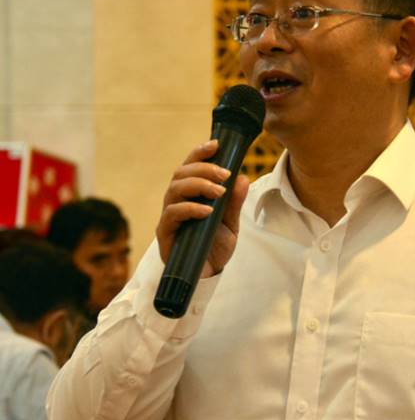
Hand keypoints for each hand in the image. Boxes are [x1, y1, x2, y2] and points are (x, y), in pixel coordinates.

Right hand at [155, 139, 249, 277]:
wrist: (208, 275)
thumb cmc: (215, 246)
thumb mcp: (231, 223)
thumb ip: (235, 202)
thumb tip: (243, 179)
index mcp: (190, 194)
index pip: (190, 166)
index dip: (200, 152)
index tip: (217, 144)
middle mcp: (176, 201)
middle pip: (181, 173)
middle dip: (203, 169)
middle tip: (225, 174)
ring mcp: (169, 216)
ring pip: (174, 189)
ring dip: (198, 185)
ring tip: (219, 192)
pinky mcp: (165, 233)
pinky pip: (172, 214)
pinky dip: (190, 208)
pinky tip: (207, 211)